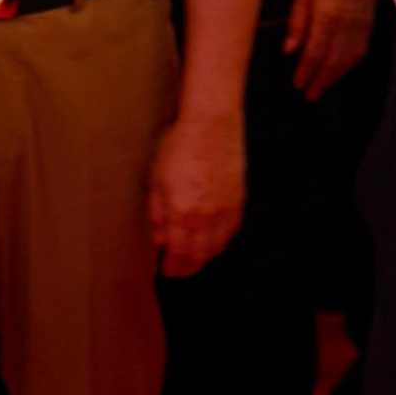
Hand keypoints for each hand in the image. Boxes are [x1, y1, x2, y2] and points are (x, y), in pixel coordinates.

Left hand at [150, 112, 243, 276]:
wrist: (212, 123)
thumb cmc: (180, 146)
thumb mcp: (157, 179)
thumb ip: (157, 214)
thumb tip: (159, 238)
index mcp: (182, 213)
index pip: (178, 254)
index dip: (172, 267)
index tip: (166, 270)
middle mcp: (206, 216)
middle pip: (199, 256)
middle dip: (188, 267)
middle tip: (180, 270)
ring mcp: (225, 209)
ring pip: (218, 246)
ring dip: (205, 256)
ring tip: (195, 257)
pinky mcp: (238, 199)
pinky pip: (231, 230)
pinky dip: (222, 240)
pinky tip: (214, 238)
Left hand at [286, 0, 377, 101]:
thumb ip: (297, 22)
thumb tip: (289, 51)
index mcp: (328, 17)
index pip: (315, 53)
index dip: (306, 71)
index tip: (298, 84)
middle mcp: (347, 25)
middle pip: (334, 61)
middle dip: (321, 81)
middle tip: (310, 95)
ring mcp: (361, 25)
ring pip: (349, 59)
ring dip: (336, 76)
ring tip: (324, 87)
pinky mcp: (369, 21)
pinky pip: (361, 49)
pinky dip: (351, 64)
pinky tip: (343, 68)